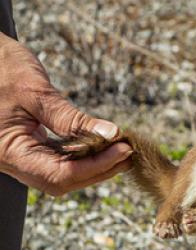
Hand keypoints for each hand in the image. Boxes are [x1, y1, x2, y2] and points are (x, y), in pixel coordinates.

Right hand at [0, 33, 131, 195]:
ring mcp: (18, 154)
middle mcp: (11, 160)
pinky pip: (55, 159)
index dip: (95, 166)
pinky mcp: (25, 145)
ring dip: (92, 165)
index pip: (59, 174)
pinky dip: (80, 154)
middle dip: (98, 170)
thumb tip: (110, 133)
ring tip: (120, 149)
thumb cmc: (1, 69)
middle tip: (128, 152)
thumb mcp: (36, 92)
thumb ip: (71, 118)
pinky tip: (102, 144)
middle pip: (61, 180)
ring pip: (60, 174)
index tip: (123, 150)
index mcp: (8, 152)